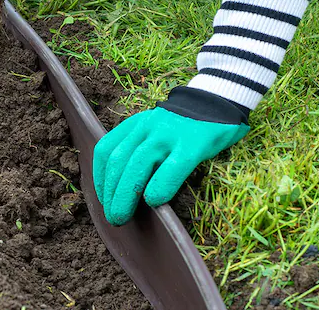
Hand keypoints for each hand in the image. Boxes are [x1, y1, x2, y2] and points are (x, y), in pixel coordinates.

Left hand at [93, 104, 248, 225]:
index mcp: (136, 124)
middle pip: (118, 162)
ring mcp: (169, 134)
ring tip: (123, 217)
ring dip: (125, 196)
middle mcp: (147, 127)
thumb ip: (139, 149)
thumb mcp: (154, 129)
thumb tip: (123, 189)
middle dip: (111, 194)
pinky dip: (159, 187)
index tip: (105, 199)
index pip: (106, 150)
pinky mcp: (193, 144)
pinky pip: (171, 169)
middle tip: (114, 217)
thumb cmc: (183, 126)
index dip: (100, 178)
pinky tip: (155, 202)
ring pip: (137, 165)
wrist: (217, 100)